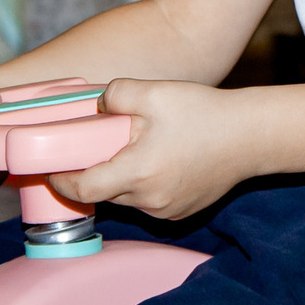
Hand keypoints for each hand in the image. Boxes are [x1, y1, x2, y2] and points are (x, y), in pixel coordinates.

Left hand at [56, 78, 252, 221]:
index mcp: (138, 173)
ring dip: (122, 179)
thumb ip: (115, 94)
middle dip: (94, 173)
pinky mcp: (182, 211)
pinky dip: (145, 186)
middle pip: (104, 193)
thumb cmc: (205, 113)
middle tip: (97, 148)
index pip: (83, 189)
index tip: (52, 169)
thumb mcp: (156, 93)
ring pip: (128, 198)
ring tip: (136, 150)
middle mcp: (149, 200)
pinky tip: (161, 162)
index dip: (61, 180)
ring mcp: (167, 210)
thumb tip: (96, 105)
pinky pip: (150, 202)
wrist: (251, 136)